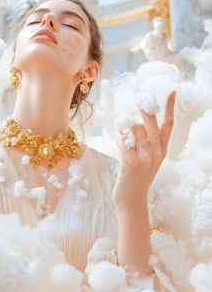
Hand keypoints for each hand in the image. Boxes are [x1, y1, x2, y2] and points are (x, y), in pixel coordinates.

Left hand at [112, 91, 175, 210]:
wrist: (132, 199)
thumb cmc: (137, 176)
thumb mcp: (148, 158)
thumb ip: (145, 141)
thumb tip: (134, 123)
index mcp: (162, 149)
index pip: (168, 125)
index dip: (169, 107)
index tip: (171, 92)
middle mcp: (156, 152)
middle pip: (151, 123)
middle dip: (144, 110)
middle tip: (139, 101)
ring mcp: (145, 157)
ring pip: (134, 129)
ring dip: (126, 129)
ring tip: (124, 138)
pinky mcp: (131, 162)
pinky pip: (123, 141)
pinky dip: (119, 140)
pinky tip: (120, 147)